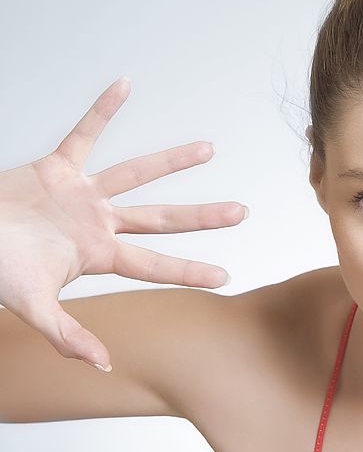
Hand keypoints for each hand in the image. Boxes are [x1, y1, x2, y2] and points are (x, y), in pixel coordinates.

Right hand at [0, 77, 247, 369]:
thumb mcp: (33, 305)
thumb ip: (67, 335)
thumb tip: (103, 366)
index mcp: (98, 256)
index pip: (155, 266)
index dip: (189, 271)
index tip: (225, 278)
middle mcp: (99, 223)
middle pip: (161, 219)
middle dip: (201, 218)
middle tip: (241, 212)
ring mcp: (81, 195)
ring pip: (136, 173)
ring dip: (172, 161)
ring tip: (210, 150)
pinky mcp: (57, 168)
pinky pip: (84, 133)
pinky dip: (102, 110)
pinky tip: (125, 85)